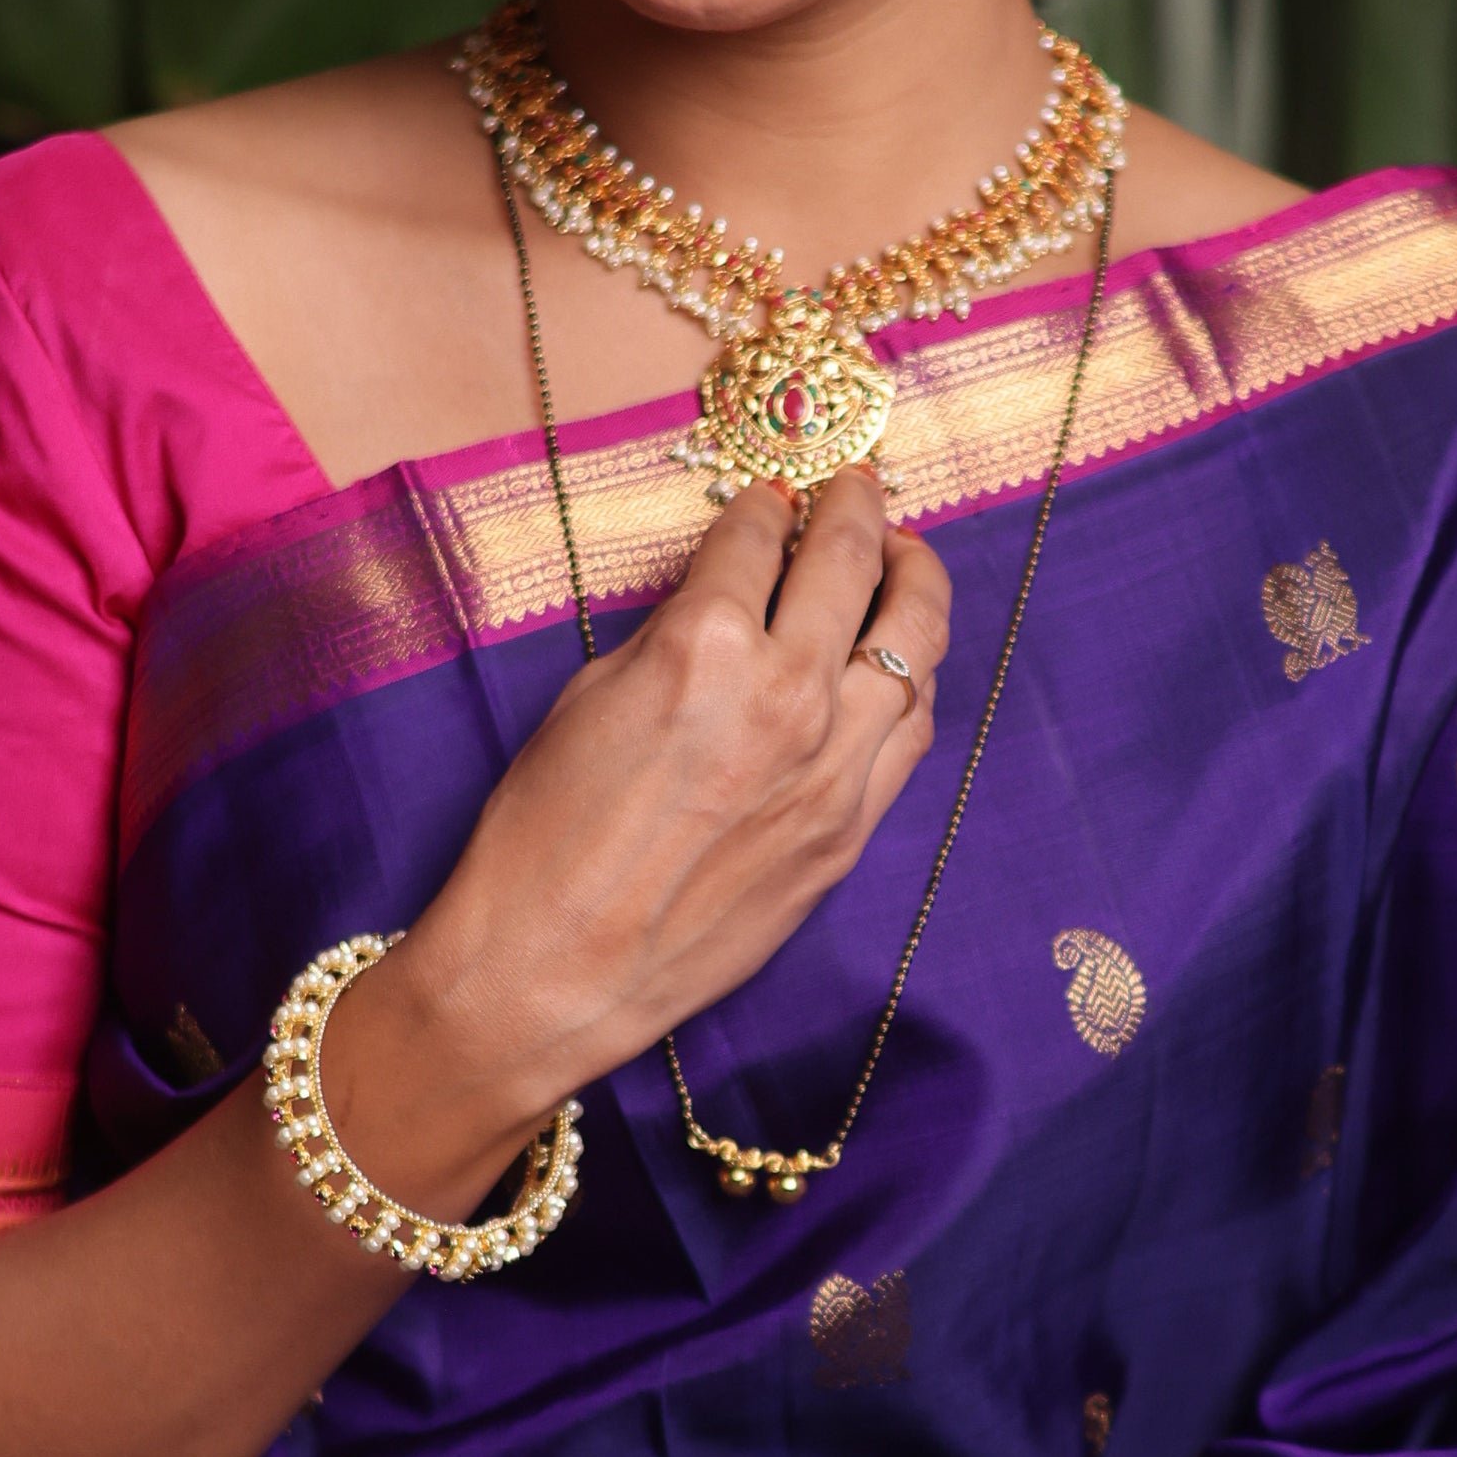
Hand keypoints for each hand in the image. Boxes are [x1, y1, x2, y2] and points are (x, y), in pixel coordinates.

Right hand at [320, 472, 954, 1209]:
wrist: (555, 968)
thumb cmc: (543, 837)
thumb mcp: (588, 699)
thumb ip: (669, 637)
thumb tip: (719, 602)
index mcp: (702, 643)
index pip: (755, 537)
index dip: (762, 505)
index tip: (770, 495)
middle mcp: (784, 692)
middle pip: (850, 563)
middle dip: (856, 508)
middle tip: (858, 487)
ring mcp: (829, 765)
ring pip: (912, 644)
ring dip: (913, 583)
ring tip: (904, 560)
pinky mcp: (848, 829)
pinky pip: (908, 732)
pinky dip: (909, 683)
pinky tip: (897, 666)